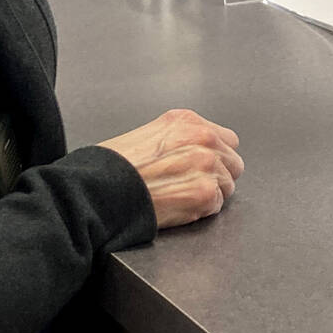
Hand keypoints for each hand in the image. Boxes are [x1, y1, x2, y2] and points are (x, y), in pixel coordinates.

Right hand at [98, 109, 243, 228]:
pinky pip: (217, 205)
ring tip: (179, 195)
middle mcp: (203, 138)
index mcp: (188, 121)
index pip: (226, 139)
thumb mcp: (148, 135)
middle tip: (189, 185)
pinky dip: (200, 211)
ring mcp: (207, 165)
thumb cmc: (114, 166)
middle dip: (217, 175)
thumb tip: (198, 151)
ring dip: (209, 193)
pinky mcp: (205, 193)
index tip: (199, 167)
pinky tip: (177, 206)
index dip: (214, 156)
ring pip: (228, 185)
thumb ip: (179, 138)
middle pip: (233, 162)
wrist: (100, 188)